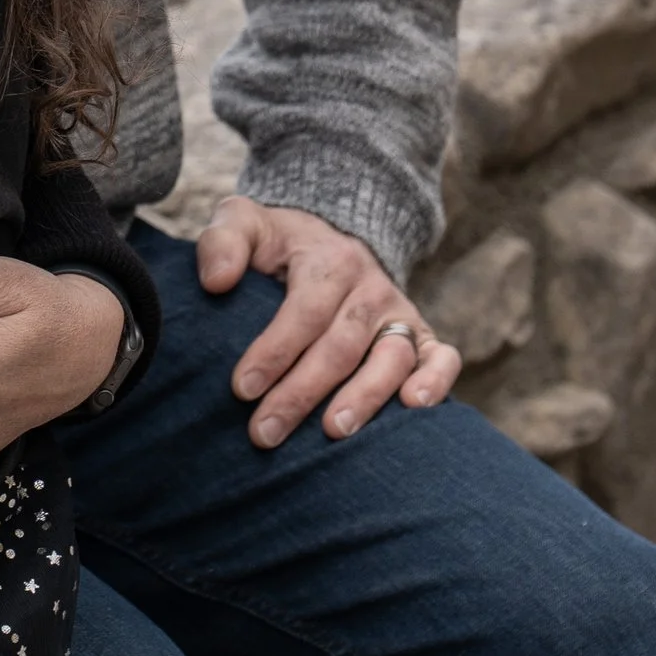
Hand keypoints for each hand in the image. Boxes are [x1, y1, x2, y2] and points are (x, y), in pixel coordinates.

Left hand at [197, 196, 461, 446]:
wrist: (328, 234)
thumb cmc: (276, 242)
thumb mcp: (243, 223)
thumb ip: (223, 242)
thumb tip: (215, 282)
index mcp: (327, 260)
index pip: (302, 312)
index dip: (274, 352)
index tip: (241, 389)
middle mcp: (370, 287)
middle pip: (341, 345)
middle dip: (302, 392)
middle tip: (266, 432)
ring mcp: (399, 312)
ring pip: (391, 357)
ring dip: (365, 397)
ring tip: (333, 431)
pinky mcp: (421, 334)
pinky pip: (441, 357)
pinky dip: (435, 382)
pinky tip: (412, 408)